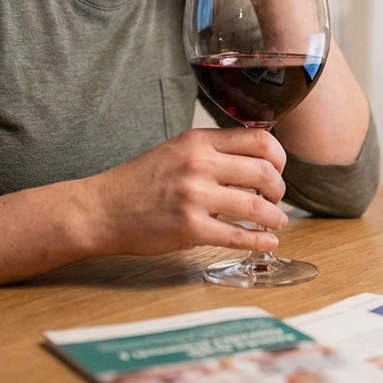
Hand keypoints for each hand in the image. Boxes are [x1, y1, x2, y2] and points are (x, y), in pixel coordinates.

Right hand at [77, 128, 288, 256]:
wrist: (102, 209)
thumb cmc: (140, 181)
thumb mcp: (177, 150)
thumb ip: (213, 151)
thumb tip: (257, 160)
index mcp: (198, 141)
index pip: (260, 140)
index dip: (279, 157)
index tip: (279, 170)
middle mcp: (199, 164)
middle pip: (265, 172)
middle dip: (279, 189)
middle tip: (276, 199)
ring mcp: (194, 197)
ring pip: (257, 205)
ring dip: (275, 217)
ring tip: (276, 222)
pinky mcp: (190, 228)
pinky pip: (238, 236)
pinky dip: (260, 240)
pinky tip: (267, 242)